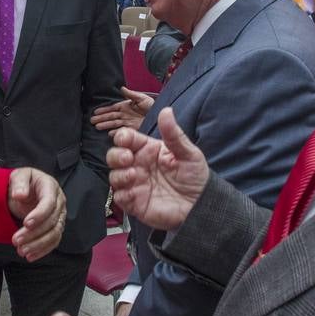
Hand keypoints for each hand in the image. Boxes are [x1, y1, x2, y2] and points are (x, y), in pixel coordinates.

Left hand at [7, 167, 65, 261]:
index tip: (26, 223)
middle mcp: (59, 203)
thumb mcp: (19, 176)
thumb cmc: (23, 182)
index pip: (49, 203)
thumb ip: (19, 183)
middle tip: (16, 240)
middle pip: (52, 221)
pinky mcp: (56, 228)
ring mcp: (60, 217)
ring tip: (21, 251)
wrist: (26, 190)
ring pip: (54, 234)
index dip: (39, 214)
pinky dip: (43, 250)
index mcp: (51, 187)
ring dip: (38, 244)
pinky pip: (53, 242)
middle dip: (34, 233)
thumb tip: (20, 194)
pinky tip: (30, 256)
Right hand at [90, 87, 154, 131]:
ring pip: (114, 124)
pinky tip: (109, 134)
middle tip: (92, 121)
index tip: (95, 112)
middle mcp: (125, 114)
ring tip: (97, 127)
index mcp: (126, 106)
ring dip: (106, 125)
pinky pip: (122, 131)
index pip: (112, 108)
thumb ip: (132, 94)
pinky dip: (116, 132)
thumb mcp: (142, 98)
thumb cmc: (152, 106)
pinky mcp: (133, 129)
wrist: (161, 116)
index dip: (104, 110)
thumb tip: (122, 88)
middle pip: (111, 116)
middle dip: (101, 118)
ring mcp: (128, 122)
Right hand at [107, 107, 208, 230]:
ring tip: (133, 175)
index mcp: (148, 150)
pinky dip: (122, 194)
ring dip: (119, 174)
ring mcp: (135, 184)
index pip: (127, 139)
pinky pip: (119, 197)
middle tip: (128, 158)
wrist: (200, 205)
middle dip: (116, 155)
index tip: (125, 139)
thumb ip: (174, 134)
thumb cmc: (195, 177)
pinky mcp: (134, 202)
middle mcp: (138, 165)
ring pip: (114, 176)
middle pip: (114, 156)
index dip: (122, 137)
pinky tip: (133, 192)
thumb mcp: (188, 153)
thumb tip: (166, 110)